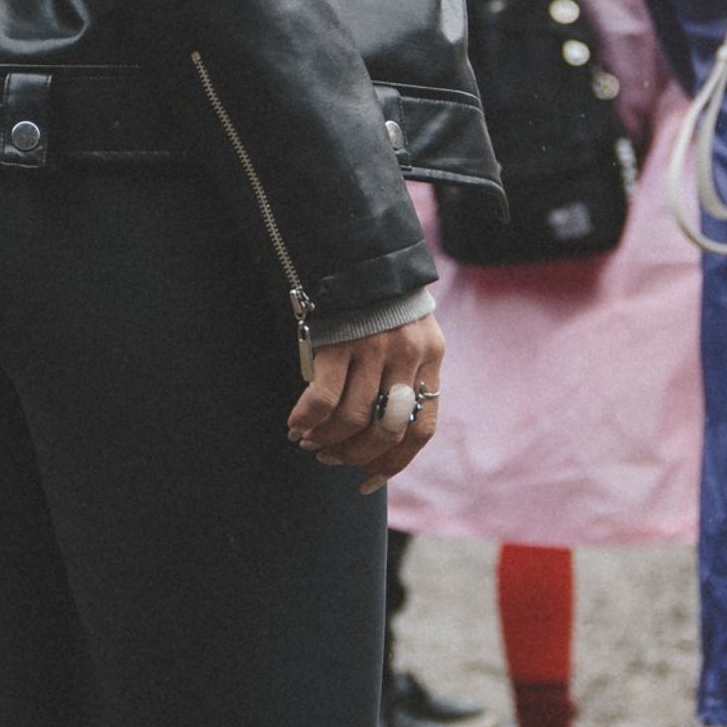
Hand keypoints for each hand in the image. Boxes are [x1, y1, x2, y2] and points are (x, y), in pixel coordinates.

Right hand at [286, 313, 443, 493]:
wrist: (358, 249)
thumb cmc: (380, 298)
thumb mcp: (409, 333)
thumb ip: (404, 373)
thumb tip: (380, 430)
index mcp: (431, 360)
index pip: (423, 430)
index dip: (395, 461)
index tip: (368, 477)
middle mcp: (409, 358)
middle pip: (388, 430)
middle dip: (354, 453)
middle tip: (328, 457)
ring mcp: (375, 348)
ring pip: (354, 418)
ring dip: (327, 438)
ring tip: (308, 441)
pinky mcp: (342, 339)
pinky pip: (325, 396)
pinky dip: (308, 417)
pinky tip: (295, 423)